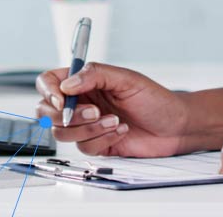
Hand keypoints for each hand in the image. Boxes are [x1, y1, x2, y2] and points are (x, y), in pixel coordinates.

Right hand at [34, 62, 191, 157]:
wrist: (175, 127)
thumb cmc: (154, 99)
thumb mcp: (126, 79)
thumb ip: (95, 74)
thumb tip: (67, 84)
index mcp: (83, 82)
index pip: (49, 83)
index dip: (49, 91)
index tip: (62, 99)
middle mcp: (81, 103)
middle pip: (47, 112)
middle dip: (67, 115)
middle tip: (94, 112)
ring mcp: (86, 125)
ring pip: (63, 133)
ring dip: (89, 128)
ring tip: (115, 120)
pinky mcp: (96, 144)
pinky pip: (84, 147)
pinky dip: (103, 139)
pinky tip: (121, 131)